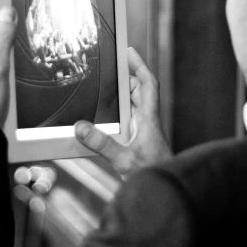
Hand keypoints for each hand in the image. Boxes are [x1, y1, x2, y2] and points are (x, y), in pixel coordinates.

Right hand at [75, 47, 171, 177]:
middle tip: (110, 71)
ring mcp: (145, 135)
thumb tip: (80, 127)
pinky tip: (106, 123)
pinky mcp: (140, 146)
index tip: (129, 51)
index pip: (148, 84)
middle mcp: (148, 124)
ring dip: (121, 99)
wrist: (166, 195)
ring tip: (104, 93)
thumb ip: (100, 144)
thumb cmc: (153, 176)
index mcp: (149, 120)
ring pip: (134, 108)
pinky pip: (128, 124)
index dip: (140, 65)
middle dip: (125, 80)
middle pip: (139, 93)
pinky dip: (118, 117)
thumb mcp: (122, 160)